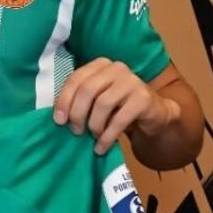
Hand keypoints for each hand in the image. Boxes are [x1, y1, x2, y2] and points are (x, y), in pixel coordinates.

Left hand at [53, 57, 175, 153]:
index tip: (59, 121)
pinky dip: (107, 137)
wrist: (153, 114)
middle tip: (76, 131)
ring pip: (102, 104)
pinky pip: (119, 120)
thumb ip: (80, 100)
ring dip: (94, 125)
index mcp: (100, 65)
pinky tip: (101, 147)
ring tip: (92, 137)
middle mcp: (116, 68)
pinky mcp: (143, 98)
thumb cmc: (118, 107)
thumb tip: (58, 117)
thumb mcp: (97, 100)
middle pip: (87, 90)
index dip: (64, 100)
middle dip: (77, 114)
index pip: (75, 79)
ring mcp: (132, 81)